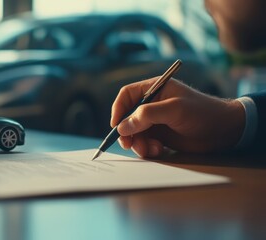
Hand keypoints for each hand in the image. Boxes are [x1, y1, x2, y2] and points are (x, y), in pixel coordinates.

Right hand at [111, 78, 244, 157]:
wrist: (224, 130)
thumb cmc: (203, 112)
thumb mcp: (174, 109)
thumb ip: (147, 115)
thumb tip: (122, 126)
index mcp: (154, 89)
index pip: (127, 95)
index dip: (118, 109)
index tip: (116, 125)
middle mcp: (152, 104)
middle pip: (127, 117)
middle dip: (127, 132)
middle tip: (129, 144)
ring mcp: (155, 121)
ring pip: (134, 133)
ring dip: (138, 143)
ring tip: (150, 149)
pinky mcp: (160, 135)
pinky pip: (144, 143)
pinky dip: (147, 149)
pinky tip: (159, 150)